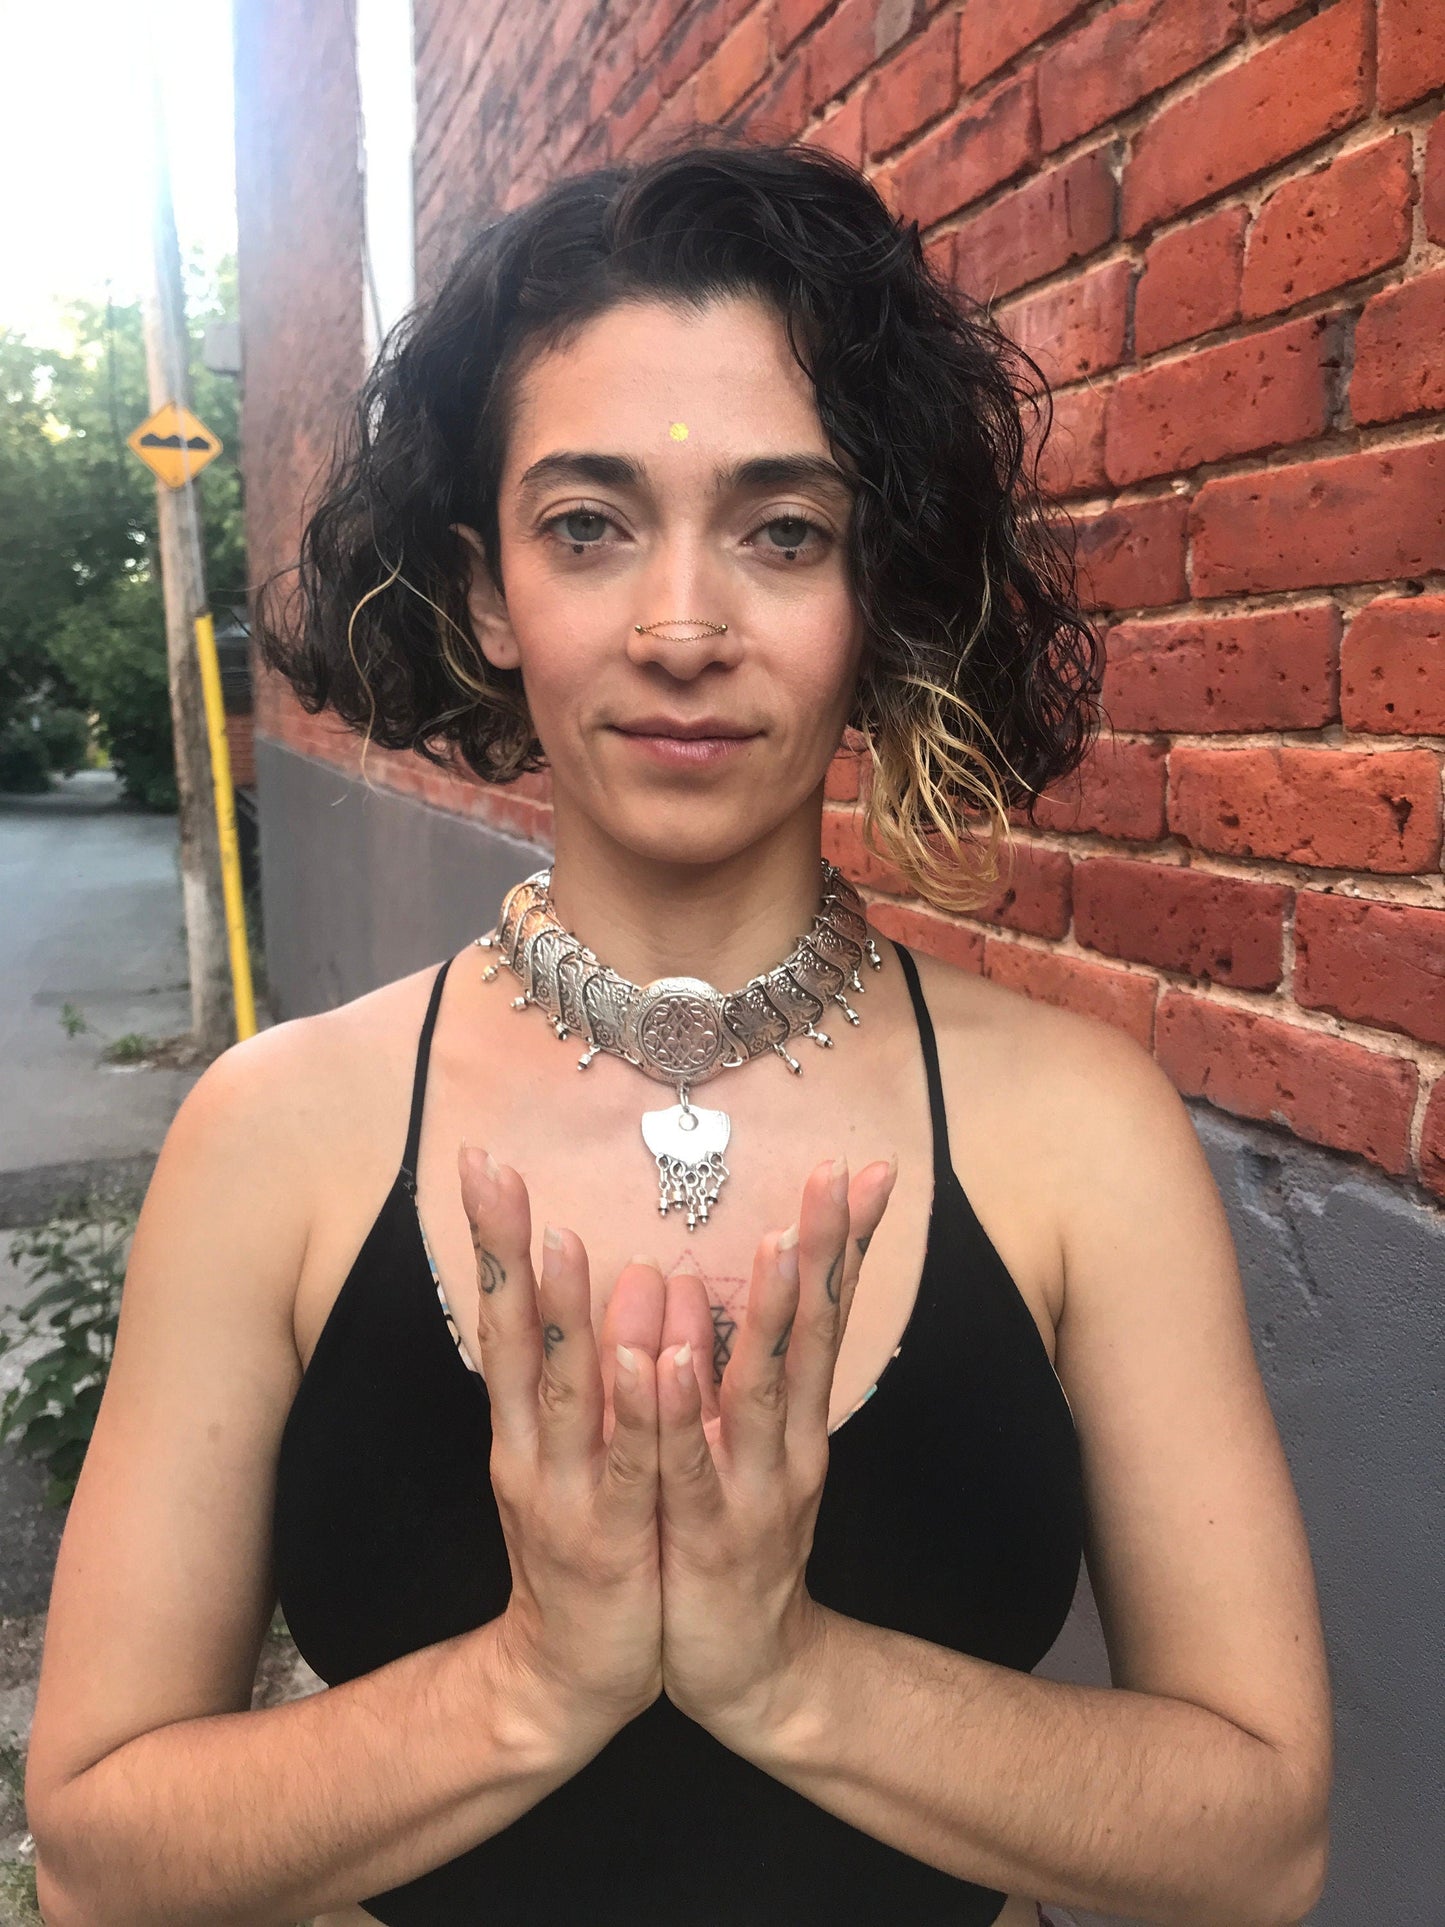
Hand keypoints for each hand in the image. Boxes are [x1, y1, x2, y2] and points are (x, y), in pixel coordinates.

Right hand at [458, 1144, 667, 1748]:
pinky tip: (652, 1359)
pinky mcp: (617, 1538)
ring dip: (565, 1316)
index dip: (494, 1239)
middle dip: (504, 1251)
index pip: (504, 1313)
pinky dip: (641, 1412)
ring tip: (563, 1239)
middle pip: (514, 1336)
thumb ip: (602, 1368)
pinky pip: (635, 1465)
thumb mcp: (583, 1447)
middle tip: (489, 1172)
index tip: (483, 1160)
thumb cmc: (590, 1539)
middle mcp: (532, 1447)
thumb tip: (635, 1272)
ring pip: (568, 1393)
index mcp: (527, 1420)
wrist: (577, 1672)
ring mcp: (569, 1494)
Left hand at [653, 1153, 898, 1743]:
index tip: (865, 1169)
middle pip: (813, 1334)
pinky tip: (665, 1360)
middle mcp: (786, 1444)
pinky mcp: (704, 1538)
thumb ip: (733, 1368)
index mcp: (790, 1416)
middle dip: (824, 1251)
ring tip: (776, 1242)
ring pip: (762, 1390)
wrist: (747, 1671)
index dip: (843, 1240)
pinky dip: (678, 1413)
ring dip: (772, 1315)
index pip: (825, 1311)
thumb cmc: (732, 1541)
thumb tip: (711, 1282)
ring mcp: (752, 1491)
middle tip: (839, 1176)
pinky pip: (688, 1468)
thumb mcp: (741, 1447)